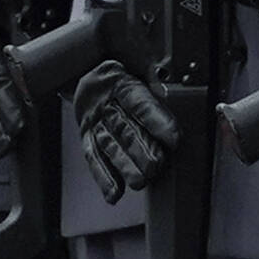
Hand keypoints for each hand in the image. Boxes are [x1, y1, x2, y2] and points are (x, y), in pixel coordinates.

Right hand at [73, 59, 180, 202]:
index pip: (139, 103)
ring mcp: (93, 121)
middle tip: (157, 165)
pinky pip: (93, 157)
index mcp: (120, 82)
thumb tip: (168, 87)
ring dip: (124, 166)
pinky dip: (103, 177)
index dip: (157, 121)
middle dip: (141, 149)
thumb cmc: (121, 70)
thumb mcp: (137, 65)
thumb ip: (152, 78)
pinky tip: (114, 193)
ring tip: (140, 181)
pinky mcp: (86, 135)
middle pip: (124, 128)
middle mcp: (104, 102)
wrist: (84, 67)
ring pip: (109, 145)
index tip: (174, 138)